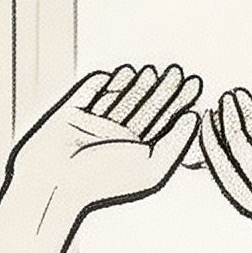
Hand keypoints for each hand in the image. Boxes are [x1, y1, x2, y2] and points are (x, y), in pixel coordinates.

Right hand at [7, 63, 204, 218]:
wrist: (56, 181)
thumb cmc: (103, 181)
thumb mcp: (151, 167)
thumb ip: (175, 144)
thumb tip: (195, 118)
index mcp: (137, 152)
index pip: (163, 122)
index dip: (180, 102)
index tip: (195, 84)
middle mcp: (118, 138)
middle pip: (144, 107)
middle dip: (161, 88)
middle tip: (177, 71)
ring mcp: (94, 124)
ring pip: (119, 98)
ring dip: (135, 83)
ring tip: (151, 71)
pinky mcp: (71, 113)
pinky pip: (89, 93)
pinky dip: (102, 83)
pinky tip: (117, 74)